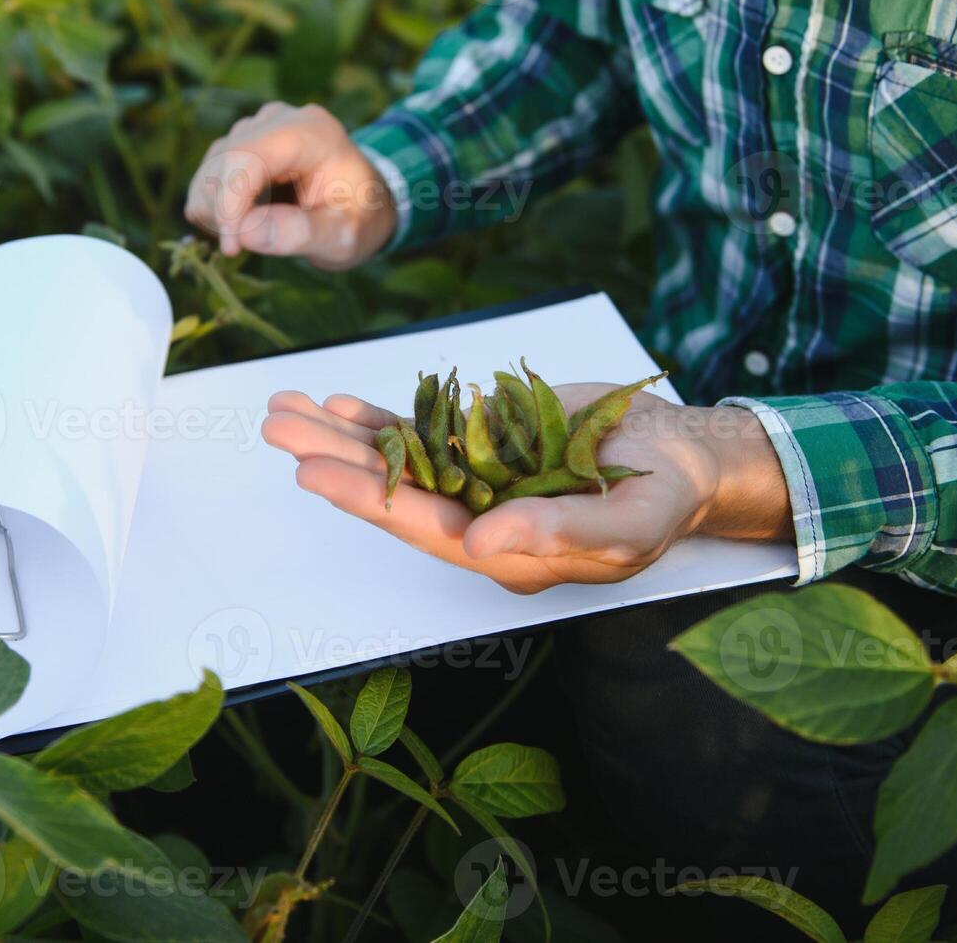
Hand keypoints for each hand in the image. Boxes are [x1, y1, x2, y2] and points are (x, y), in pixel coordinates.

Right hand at [184, 102, 396, 269]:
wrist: (364, 202)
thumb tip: (245, 233)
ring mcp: (256, 129)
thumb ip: (302, 234)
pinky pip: (208, 175)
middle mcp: (279, 120)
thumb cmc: (359, 218)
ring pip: (209, 168)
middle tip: (240, 248)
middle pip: (222, 159)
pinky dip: (214, 206)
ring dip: (216, 211)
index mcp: (311, 133)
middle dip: (221, 211)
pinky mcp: (241, 145)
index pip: (247, 155)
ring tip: (251, 234)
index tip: (232, 246)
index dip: (229, 202)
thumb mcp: (344, 237)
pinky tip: (243, 223)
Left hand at [261, 385, 792, 593]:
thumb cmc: (663, 500)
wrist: (680, 455)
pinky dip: (380, 417)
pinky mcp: (483, 443)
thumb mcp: (628, 526)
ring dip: (340, 435)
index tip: (314, 474)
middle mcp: (478, 518)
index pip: (425, 526)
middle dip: (333, 460)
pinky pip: (422, 430)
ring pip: (397, 456)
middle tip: (277, 430)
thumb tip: (482, 545)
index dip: (368, 501)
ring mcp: (476, 478)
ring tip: (283, 409)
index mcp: (505, 552)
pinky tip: (336, 403)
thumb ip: (560, 536)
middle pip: (393, 489)